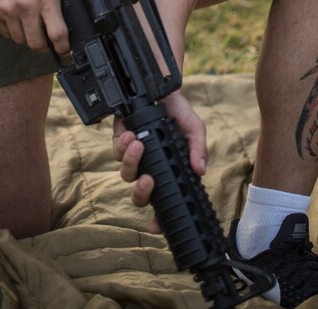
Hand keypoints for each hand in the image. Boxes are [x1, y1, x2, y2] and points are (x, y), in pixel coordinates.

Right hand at [0, 0, 69, 54]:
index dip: (63, 47)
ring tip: (28, 26)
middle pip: (37, 44)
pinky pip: (5, 33)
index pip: (57, 33)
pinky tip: (15, 20)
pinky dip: (12, 31)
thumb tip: (62, 18)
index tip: (64, 49)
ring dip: (26, 37)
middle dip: (44, 46)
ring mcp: (8, 11)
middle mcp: (26, 7)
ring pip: (20, 40)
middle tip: (45, 42)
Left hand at [112, 90, 207, 232]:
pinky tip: (131, 135)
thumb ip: (197, 148)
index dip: (159, 219)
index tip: (156, 226)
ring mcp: (134, 159)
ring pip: (126, 174)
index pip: (163, 202)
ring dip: (131, 161)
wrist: (161, 90)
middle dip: (142, 192)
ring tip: (139, 144)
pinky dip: (122, 145)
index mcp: (168, 172)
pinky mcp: (120, 143)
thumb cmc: (179, 113)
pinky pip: (117, 153)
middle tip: (148, 179)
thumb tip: (200, 169)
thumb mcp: (194, 128)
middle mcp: (150, 170)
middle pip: (140, 196)